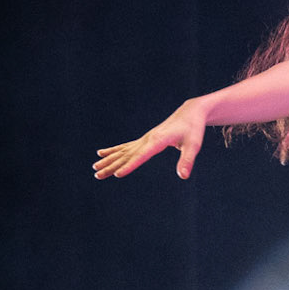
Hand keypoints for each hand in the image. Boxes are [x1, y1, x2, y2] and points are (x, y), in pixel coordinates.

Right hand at [94, 100, 208, 180]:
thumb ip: (187, 161)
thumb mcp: (193, 145)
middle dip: (111, 166)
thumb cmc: (193, 129)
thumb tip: (183, 176)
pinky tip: (101, 153)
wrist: (190, 113)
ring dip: (108, 159)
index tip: (117, 174)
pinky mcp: (145, 139)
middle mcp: (147, 139)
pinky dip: (113, 150)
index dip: (130, 165)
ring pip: (123, 151)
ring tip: (95, 168)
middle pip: (126, 155)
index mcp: (157, 141)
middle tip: (97, 175)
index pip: (141, 156)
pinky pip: (126, 146)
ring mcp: (144, 138)